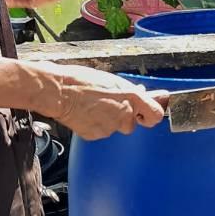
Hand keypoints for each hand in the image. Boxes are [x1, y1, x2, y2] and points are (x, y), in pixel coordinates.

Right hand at [34, 63, 167, 139]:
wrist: (58, 91)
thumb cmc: (81, 81)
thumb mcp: (111, 80)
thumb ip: (129, 90)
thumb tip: (140, 92)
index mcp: (131, 96)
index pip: (155, 115)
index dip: (151, 115)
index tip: (147, 113)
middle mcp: (124, 114)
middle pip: (131, 124)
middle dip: (123, 117)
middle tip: (108, 106)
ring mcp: (110, 127)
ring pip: (114, 128)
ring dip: (108, 121)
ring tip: (93, 107)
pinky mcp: (96, 135)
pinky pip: (100, 133)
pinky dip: (94, 126)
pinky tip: (85, 114)